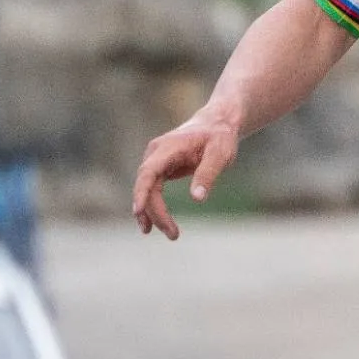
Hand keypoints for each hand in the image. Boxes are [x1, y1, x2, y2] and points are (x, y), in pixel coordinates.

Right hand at [128, 112, 238, 240]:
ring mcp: (156, 160)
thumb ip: (207, 174)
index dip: (141, 192)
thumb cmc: (220, 137)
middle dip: (156, 212)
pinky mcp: (160, 167)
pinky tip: (155, 224)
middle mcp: (155, 153)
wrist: (217, 122)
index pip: (148, 172)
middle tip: (174, 235)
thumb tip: (197, 199)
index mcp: (168, 147)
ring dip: (153, 213)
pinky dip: (153, 206)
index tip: (138, 211)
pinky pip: (152, 189)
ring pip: (147, 190)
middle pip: (147, 186)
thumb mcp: (220, 154)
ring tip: (170, 234)